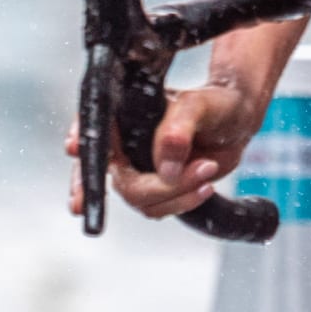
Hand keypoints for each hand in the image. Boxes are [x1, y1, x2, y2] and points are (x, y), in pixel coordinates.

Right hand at [65, 82, 259, 220]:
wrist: (236, 120)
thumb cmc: (215, 104)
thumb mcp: (200, 106)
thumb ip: (179, 129)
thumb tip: (166, 166)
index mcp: (125, 115)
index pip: (93, 130)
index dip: (82, 143)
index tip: (74, 149)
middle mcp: (124, 144)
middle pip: (117, 178)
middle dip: (148, 186)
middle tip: (180, 178)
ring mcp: (138, 168)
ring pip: (138, 197)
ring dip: (174, 193)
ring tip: (208, 169)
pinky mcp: (155, 186)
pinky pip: (156, 208)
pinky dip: (181, 202)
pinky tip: (205, 186)